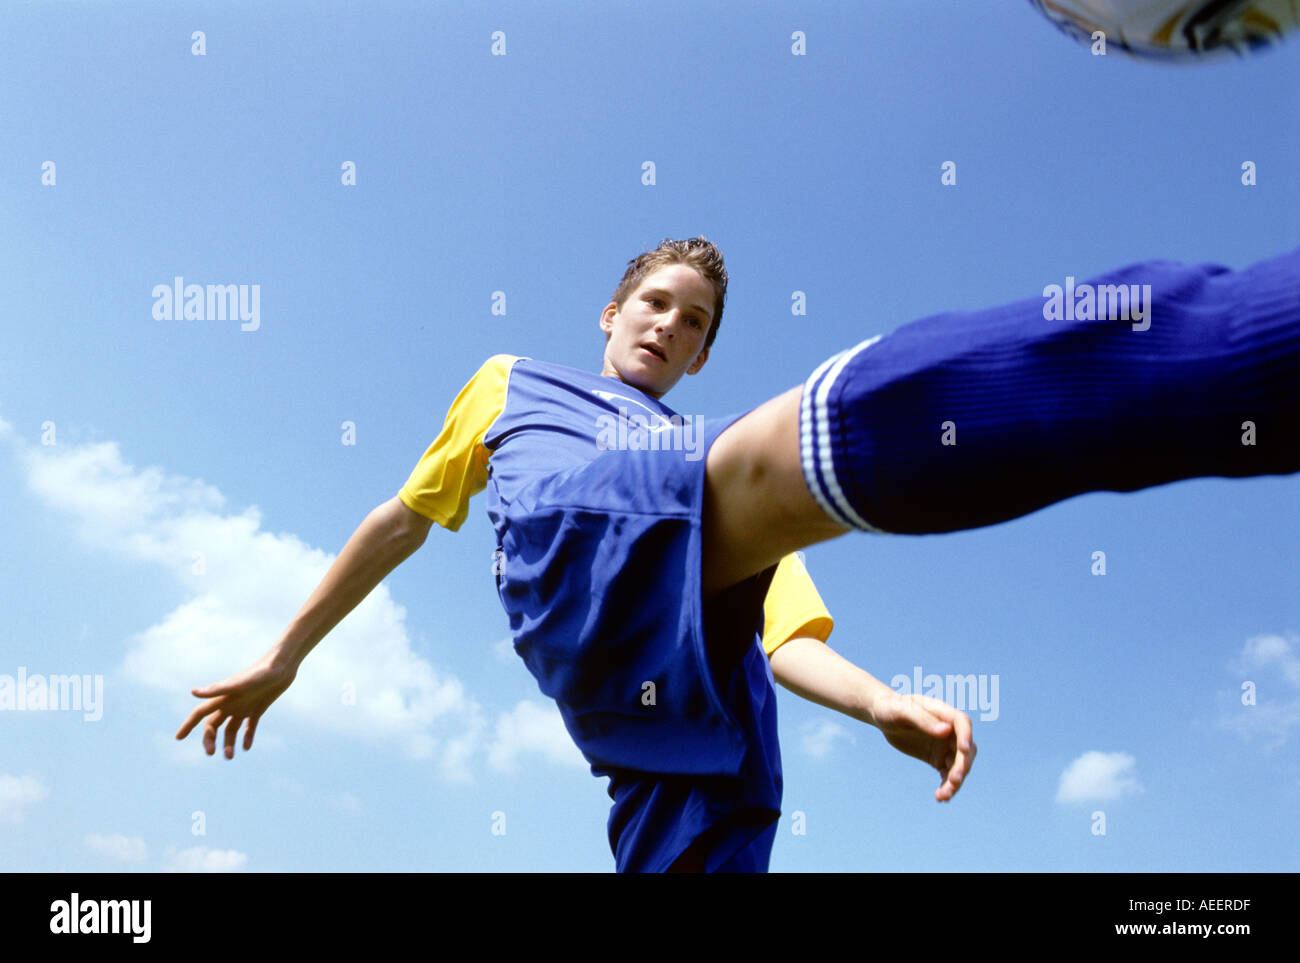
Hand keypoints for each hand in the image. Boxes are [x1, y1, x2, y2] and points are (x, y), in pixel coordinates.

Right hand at [175, 654, 295, 758]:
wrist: (282, 666)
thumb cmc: (260, 673)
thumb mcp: (239, 684)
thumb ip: (216, 690)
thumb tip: (193, 692)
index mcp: (222, 698)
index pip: (200, 713)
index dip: (188, 725)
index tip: (177, 738)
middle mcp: (230, 703)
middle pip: (213, 725)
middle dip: (209, 739)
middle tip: (211, 753)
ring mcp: (244, 706)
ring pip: (231, 729)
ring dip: (228, 743)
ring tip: (230, 757)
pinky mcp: (258, 708)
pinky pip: (249, 726)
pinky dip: (247, 737)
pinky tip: (246, 748)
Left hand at [869, 690, 975, 801]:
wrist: (882, 715)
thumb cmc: (890, 707)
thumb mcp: (901, 712)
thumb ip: (922, 720)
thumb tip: (946, 731)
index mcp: (942, 713)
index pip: (962, 723)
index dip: (966, 736)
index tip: (964, 751)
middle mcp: (948, 731)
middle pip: (965, 750)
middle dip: (962, 766)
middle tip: (953, 781)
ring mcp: (944, 746)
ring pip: (957, 766)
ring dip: (955, 781)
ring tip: (943, 796)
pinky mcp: (937, 759)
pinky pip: (946, 774)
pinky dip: (946, 786)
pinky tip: (940, 797)